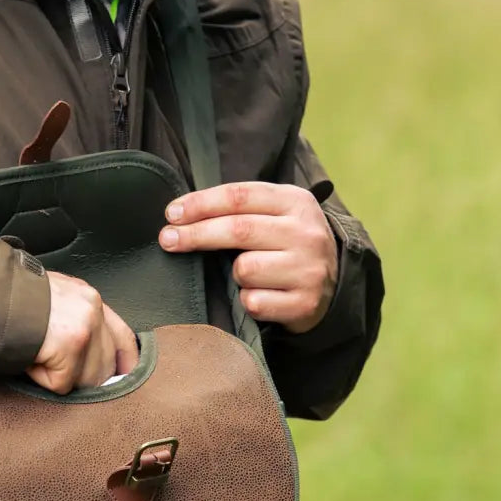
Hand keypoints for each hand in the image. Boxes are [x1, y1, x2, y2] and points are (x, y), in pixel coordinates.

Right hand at [26, 271, 138, 393]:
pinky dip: (43, 378)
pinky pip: (62, 384)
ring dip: (60, 377)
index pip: (123, 335)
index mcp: (89, 298)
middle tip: (59, 372)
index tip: (123, 377)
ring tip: (39, 356)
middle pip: (106, 364)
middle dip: (86, 377)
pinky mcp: (71, 348)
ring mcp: (85, 329)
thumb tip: (89, 354)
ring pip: (86, 379)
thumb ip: (75, 317)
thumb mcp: (53, 298)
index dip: (126, 361)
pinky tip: (31, 359)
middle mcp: (93, 310)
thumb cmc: (13, 299)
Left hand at [159, 183, 336, 333]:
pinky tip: (261, 295)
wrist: (333, 282)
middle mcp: (306, 233)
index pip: (239, 196)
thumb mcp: (274, 213)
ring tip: (248, 274)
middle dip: (195, 234)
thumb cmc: (286, 242)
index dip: (200, 204)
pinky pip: (254, 302)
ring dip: (233, 274)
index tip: (171, 214)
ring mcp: (309, 269)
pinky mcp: (306, 303)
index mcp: (295, 201)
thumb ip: (237, 209)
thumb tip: (179, 215)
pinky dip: (248, 301)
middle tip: (167, 239)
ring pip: (245, 269)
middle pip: (237, 230)